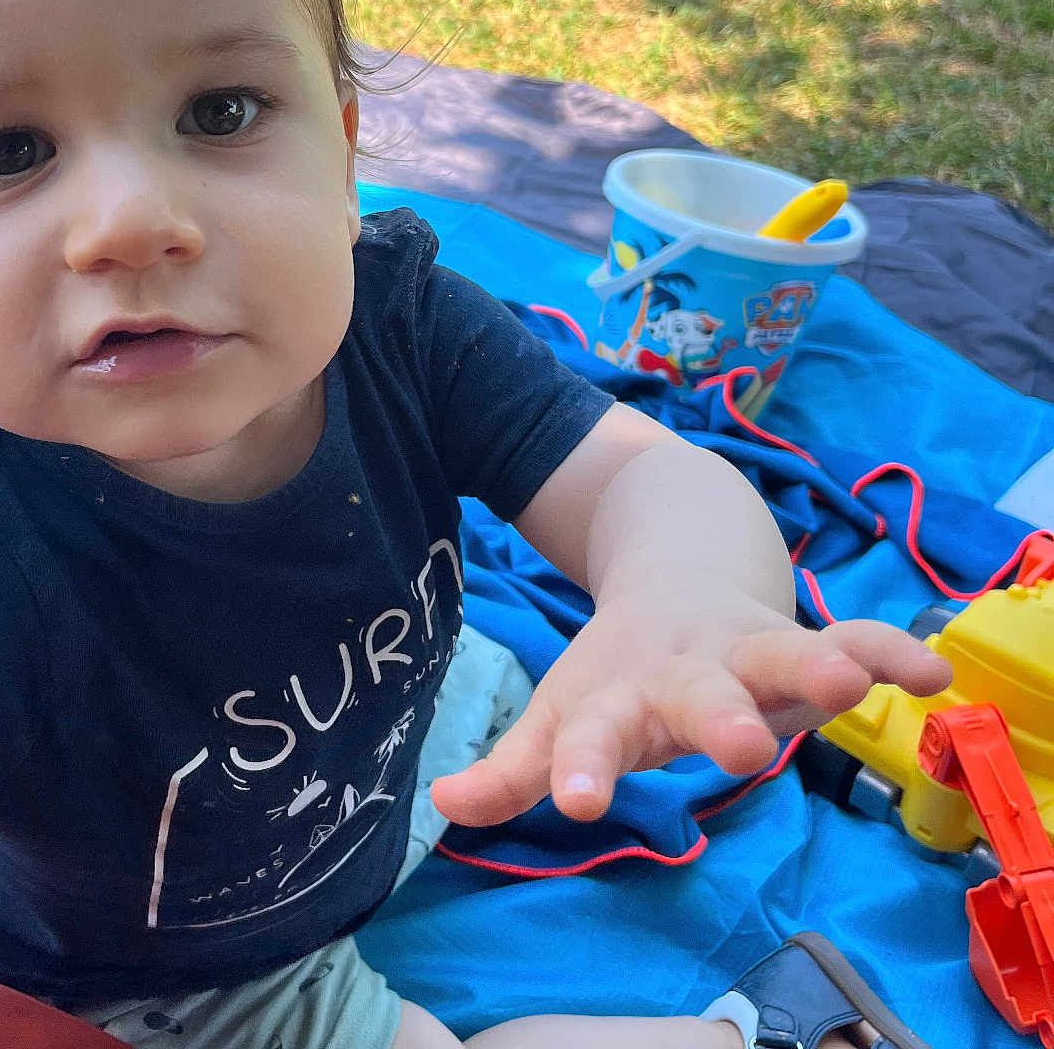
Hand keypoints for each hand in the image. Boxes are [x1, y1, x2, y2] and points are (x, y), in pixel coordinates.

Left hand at [430, 595, 952, 825]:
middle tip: (742, 747)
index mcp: (617, 695)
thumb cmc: (620, 669)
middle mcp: (682, 670)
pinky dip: (890, 651)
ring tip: (852, 684)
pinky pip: (855, 640)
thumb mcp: (566, 712)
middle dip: (718, 717)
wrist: (674, 565)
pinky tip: (934, 671)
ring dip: (817, 666)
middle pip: (698, 694)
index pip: (590, 734)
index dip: (577, 764)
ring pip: (783, 654)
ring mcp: (745, 649)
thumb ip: (517, 766)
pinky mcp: (801, 639)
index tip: (574, 799)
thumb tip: (441, 810)